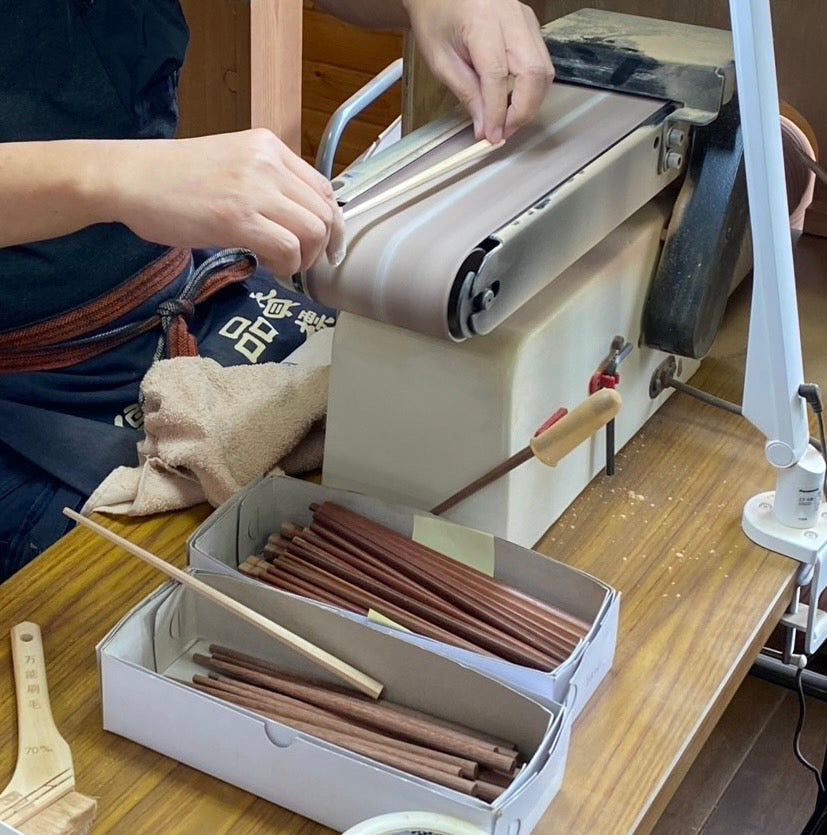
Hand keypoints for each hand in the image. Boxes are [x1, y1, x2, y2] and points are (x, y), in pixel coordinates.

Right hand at [103, 129, 344, 275]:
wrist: (128, 178)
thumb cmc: (172, 178)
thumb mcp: (231, 165)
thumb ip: (266, 183)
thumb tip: (296, 219)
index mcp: (269, 147)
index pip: (323, 187)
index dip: (330, 222)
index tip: (323, 245)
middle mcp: (268, 162)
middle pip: (325, 211)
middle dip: (322, 246)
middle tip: (303, 263)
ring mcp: (255, 188)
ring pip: (314, 230)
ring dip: (305, 258)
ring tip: (281, 264)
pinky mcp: (238, 217)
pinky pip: (288, 248)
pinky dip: (287, 266)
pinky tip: (267, 266)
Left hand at [403, 0, 553, 142]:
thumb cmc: (436, 15)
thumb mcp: (440, 59)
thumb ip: (466, 92)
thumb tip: (484, 125)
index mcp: (482, 21)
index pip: (498, 76)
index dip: (498, 112)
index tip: (491, 136)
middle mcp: (512, 17)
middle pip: (534, 73)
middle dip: (522, 112)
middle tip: (503, 132)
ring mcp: (526, 20)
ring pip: (544, 71)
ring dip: (529, 104)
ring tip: (507, 121)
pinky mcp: (530, 27)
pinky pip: (541, 64)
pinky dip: (531, 90)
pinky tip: (513, 102)